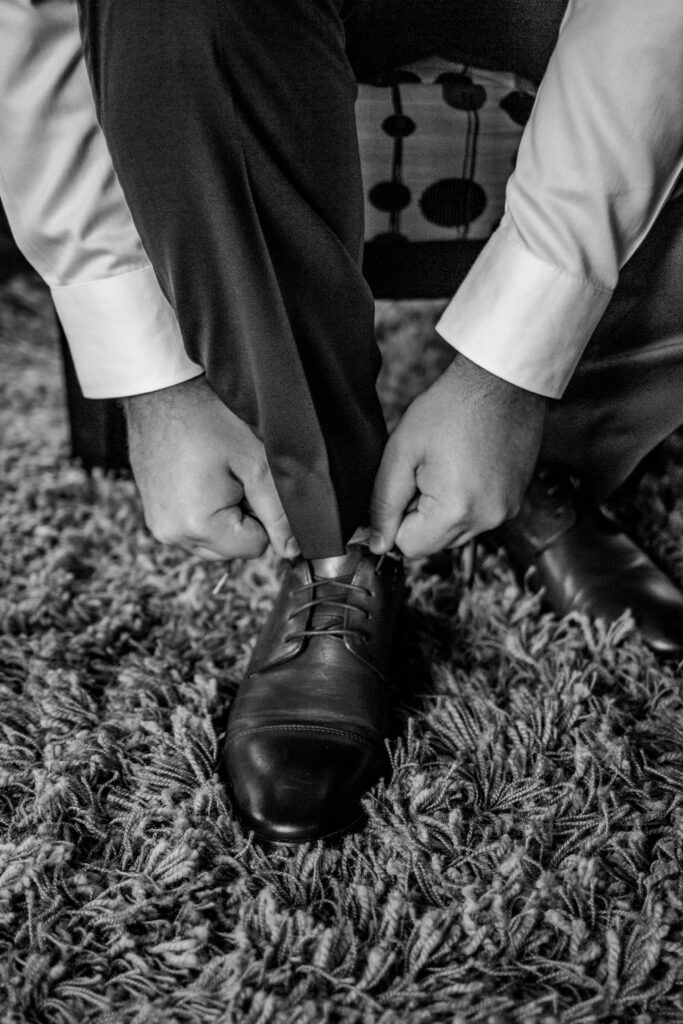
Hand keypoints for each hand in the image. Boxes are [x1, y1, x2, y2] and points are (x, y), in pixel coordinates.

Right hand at [124, 376, 298, 560]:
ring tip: (215, 477)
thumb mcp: (255, 465)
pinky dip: (204, 512)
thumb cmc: (209, 422)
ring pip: (213, 542)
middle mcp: (172, 535)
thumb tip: (292, 550)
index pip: (255, 547)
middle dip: (241, 519)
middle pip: (232, 550)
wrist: (160, 395)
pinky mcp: (154, 517)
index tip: (248, 482)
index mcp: (198, 526)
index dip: (262, 516)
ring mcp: (159, 527)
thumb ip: (278, 512)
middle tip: (232, 476)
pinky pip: (193, 530)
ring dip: (223, 517)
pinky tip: (200, 479)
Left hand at [369, 354, 546, 557]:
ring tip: (450, 465)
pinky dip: (467, 500)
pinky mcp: (516, 500)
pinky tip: (468, 465)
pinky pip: (479, 517)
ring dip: (444, 509)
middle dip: (421, 515)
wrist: (501, 382)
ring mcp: (506, 512)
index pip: (409, 547)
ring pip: (456, 532)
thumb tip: (377, 545)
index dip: (398, 518)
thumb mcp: (401, 452)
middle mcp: (487, 520)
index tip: (407, 483)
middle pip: (435, 543)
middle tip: (428, 470)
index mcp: (455, 511)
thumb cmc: (450, 407)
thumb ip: (384, 504)